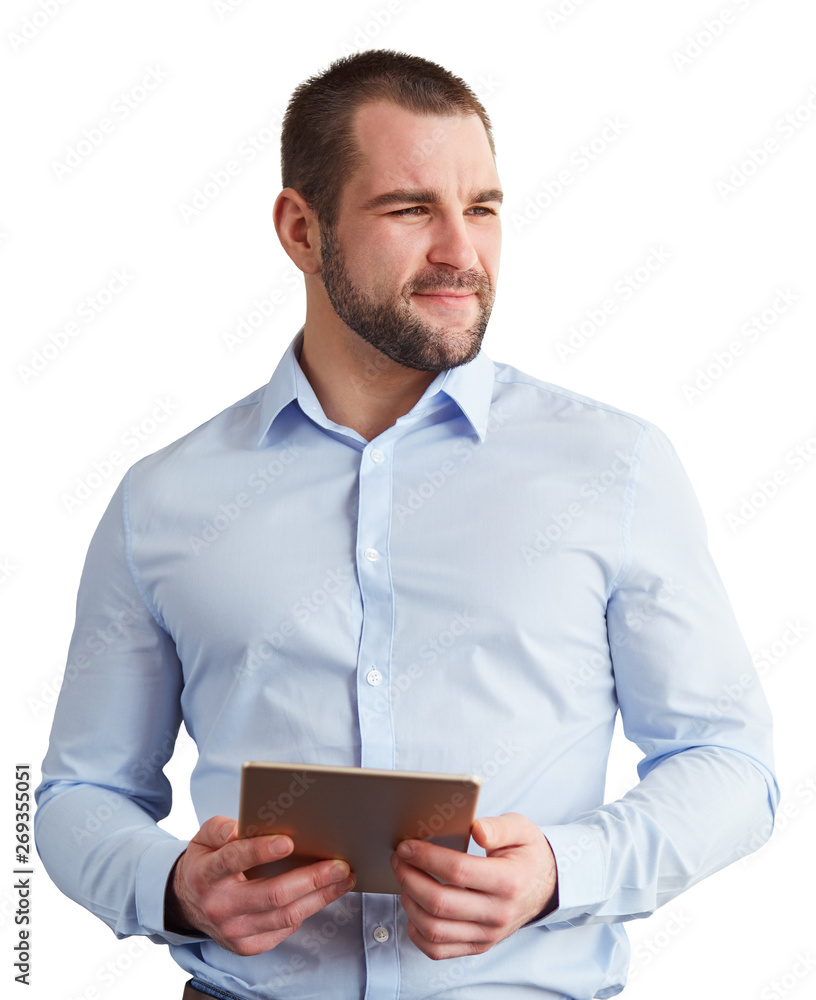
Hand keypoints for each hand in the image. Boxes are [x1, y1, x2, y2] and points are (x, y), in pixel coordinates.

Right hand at [165, 815, 355, 954]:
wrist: (188, 903)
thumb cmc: (207, 862)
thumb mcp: (204, 837)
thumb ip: (221, 827)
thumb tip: (240, 827)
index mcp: (207, 874)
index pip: (234, 860)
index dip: (260, 851)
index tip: (288, 842)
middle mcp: (220, 906)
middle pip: (272, 894)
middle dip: (311, 878)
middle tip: (339, 864)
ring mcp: (234, 931)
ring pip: (285, 916)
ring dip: (320, 897)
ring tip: (344, 879)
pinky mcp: (248, 946)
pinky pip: (284, 929)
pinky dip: (307, 910)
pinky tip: (324, 894)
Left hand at [390, 812, 557, 959]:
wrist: (546, 886)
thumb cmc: (528, 854)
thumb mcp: (521, 830)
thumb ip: (498, 827)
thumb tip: (476, 829)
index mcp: (509, 881)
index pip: (458, 872)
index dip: (426, 857)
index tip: (407, 846)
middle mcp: (498, 913)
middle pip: (440, 903)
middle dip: (410, 878)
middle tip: (398, 859)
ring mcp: (488, 934)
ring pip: (435, 930)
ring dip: (409, 903)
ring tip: (404, 879)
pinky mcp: (479, 945)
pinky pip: (439, 950)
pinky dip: (417, 932)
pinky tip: (413, 908)